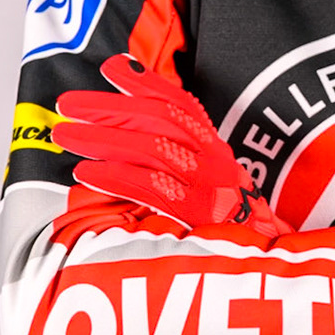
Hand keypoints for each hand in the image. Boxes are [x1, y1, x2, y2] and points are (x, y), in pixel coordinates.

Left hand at [54, 54, 291, 236]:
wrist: (267, 267)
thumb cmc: (231, 233)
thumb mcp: (211, 190)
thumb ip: (177, 165)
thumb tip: (124, 146)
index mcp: (215, 150)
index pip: (180, 105)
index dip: (145, 83)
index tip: (111, 68)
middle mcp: (216, 160)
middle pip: (157, 120)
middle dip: (108, 107)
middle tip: (67, 105)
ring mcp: (211, 184)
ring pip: (151, 148)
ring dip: (103, 138)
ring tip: (66, 135)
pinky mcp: (203, 213)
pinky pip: (153, 187)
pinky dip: (116, 176)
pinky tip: (87, 172)